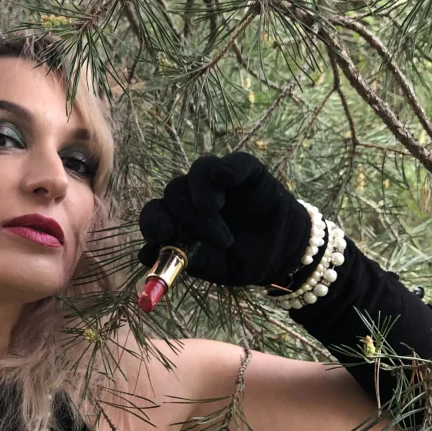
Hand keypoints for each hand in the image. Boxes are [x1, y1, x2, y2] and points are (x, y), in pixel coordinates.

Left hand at [137, 152, 312, 287]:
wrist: (285, 253)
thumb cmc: (246, 259)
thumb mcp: (220, 268)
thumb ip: (193, 262)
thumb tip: (146, 256)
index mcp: (181, 221)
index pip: (155, 214)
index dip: (153, 221)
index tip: (162, 235)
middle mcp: (195, 197)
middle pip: (174, 192)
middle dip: (189, 216)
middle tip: (217, 239)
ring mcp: (219, 182)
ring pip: (197, 171)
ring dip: (202, 191)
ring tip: (215, 210)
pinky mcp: (245, 170)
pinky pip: (233, 162)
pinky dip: (228, 168)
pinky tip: (227, 179)